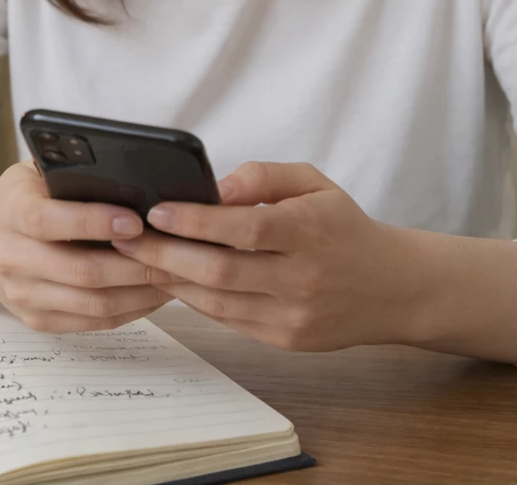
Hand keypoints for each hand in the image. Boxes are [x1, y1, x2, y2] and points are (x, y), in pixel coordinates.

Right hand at [0, 161, 177, 332]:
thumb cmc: (21, 200)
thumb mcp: (35, 174)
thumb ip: (71, 171)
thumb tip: (133, 174)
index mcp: (10, 213)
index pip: (48, 221)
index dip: (93, 222)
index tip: (136, 220)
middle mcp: (11, 258)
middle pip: (81, 271)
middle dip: (136, 264)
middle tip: (176, 253)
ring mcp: (23, 295)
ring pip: (93, 303)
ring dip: (141, 291)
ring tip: (175, 275)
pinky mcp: (38, 320)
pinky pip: (94, 322)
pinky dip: (132, 310)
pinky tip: (155, 293)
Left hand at [113, 161, 420, 350]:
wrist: (392, 288)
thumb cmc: (342, 227)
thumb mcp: (315, 183)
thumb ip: (265, 176)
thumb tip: (216, 187)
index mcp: (310, 231)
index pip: (245, 227)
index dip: (195, 221)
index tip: (155, 210)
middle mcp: (302, 277)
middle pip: (221, 271)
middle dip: (164, 254)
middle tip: (124, 238)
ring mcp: (294, 314)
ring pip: (217, 302)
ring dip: (171, 280)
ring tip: (136, 259)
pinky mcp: (287, 340)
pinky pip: (228, 321)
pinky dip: (195, 301)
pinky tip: (172, 281)